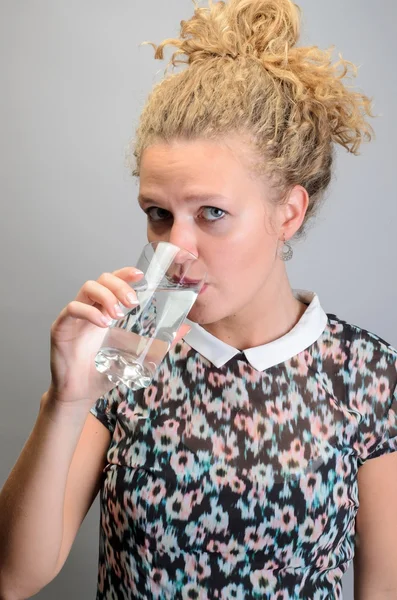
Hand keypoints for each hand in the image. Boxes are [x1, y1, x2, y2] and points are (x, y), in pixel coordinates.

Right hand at [47, 267, 190, 406]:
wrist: (82, 394)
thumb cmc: (105, 372)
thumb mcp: (139, 354)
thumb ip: (161, 341)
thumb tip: (185, 327)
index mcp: (107, 310)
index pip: (114, 281)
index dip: (126, 274)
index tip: (141, 276)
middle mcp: (91, 308)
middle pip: (101, 279)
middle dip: (119, 285)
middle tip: (132, 302)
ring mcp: (75, 316)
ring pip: (87, 288)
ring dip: (106, 297)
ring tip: (117, 315)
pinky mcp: (61, 327)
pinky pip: (73, 308)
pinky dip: (89, 312)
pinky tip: (103, 324)